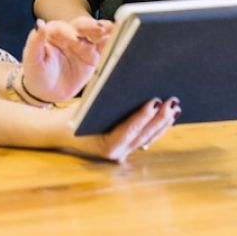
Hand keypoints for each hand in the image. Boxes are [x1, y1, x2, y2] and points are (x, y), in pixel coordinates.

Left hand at [20, 17, 113, 104]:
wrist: (47, 92)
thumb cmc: (36, 73)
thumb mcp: (32, 59)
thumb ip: (35, 41)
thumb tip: (39, 23)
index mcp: (53, 33)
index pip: (62, 28)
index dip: (68, 32)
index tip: (74, 39)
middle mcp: (70, 35)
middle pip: (82, 26)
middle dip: (91, 26)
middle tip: (100, 28)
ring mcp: (83, 44)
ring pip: (95, 34)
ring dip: (105, 31)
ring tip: (114, 29)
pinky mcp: (93, 55)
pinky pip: (103, 47)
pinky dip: (112, 43)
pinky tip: (120, 39)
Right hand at [63, 96, 180, 162]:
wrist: (61, 132)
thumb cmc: (74, 115)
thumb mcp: (86, 105)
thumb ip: (105, 98)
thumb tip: (128, 82)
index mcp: (106, 146)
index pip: (129, 130)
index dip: (143, 116)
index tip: (155, 101)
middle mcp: (117, 154)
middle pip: (144, 135)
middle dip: (160, 118)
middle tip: (172, 101)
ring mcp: (124, 153)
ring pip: (149, 138)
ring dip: (163, 123)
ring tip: (175, 107)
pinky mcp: (127, 147)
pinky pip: (146, 138)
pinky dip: (157, 127)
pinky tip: (168, 116)